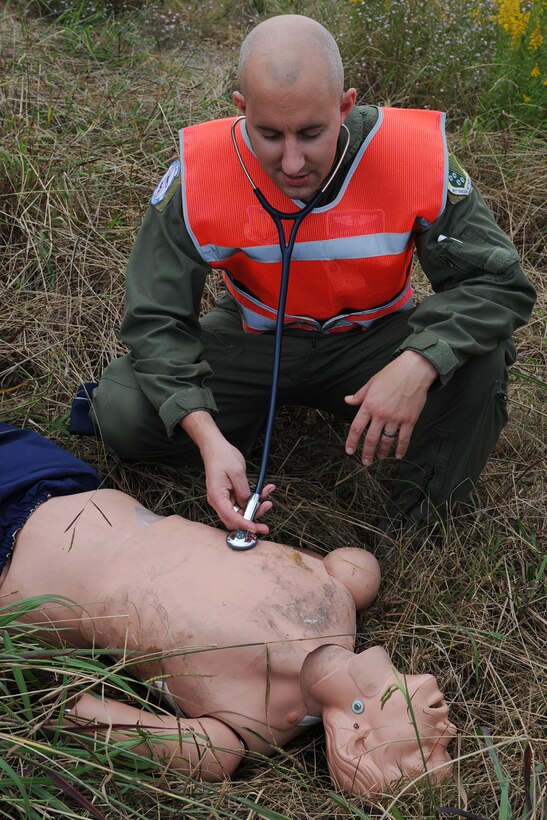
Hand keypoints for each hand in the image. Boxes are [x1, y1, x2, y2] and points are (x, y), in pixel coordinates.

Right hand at [202, 436, 274, 533]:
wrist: (215, 447)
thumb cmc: (223, 457)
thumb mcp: (237, 472)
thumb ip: (243, 491)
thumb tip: (248, 505)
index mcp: (217, 496)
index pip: (230, 516)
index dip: (244, 524)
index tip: (255, 528)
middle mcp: (219, 500)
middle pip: (235, 519)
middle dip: (252, 521)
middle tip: (266, 524)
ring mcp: (224, 498)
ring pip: (241, 512)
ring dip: (256, 508)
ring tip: (268, 498)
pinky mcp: (230, 495)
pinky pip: (243, 502)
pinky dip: (254, 499)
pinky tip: (265, 490)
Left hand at [344, 351, 437, 465]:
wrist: (414, 370)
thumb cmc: (392, 374)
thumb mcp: (371, 383)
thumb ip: (359, 395)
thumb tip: (347, 400)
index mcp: (369, 405)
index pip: (356, 428)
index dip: (351, 441)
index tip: (349, 451)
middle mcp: (380, 414)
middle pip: (370, 439)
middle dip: (366, 452)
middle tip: (365, 461)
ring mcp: (395, 418)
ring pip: (387, 441)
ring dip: (382, 452)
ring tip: (380, 457)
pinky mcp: (409, 420)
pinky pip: (404, 439)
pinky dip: (401, 449)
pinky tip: (398, 455)